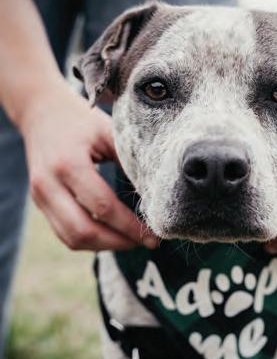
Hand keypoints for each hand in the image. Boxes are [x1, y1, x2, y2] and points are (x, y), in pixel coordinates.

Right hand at [20, 82, 158, 250]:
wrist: (41, 112)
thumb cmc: (81, 121)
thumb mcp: (109, 132)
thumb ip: (129, 161)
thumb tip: (155, 194)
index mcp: (69, 164)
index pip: (103, 207)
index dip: (130, 226)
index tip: (154, 233)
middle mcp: (49, 185)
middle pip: (84, 231)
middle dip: (120, 242)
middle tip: (147, 242)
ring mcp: (40, 197)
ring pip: (72, 238)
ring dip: (105, 246)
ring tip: (132, 241)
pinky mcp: (40, 204)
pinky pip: (64, 233)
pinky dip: (90, 240)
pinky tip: (112, 235)